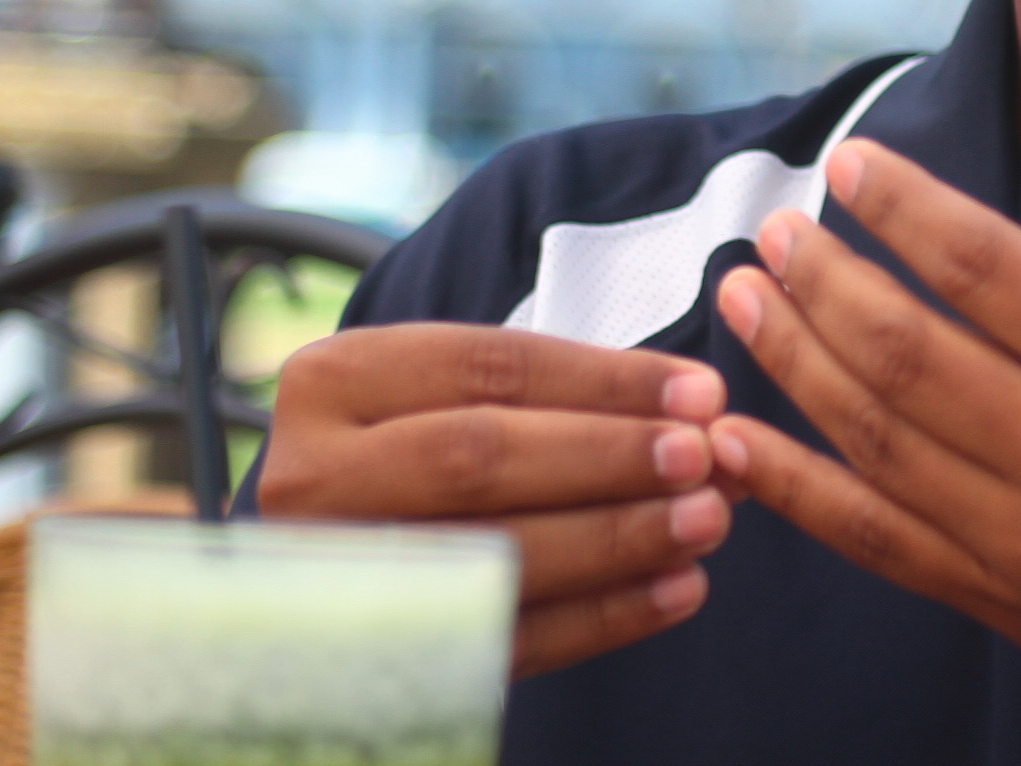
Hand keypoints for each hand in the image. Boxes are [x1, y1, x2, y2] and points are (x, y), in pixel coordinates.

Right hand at [262, 323, 733, 677]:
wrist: (314, 578)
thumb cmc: (410, 454)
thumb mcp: (442, 398)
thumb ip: (552, 396)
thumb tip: (700, 406)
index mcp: (334, 380)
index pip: (489, 365)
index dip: (605, 379)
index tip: (702, 393)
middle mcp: (313, 474)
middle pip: (482, 454)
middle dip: (610, 456)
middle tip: (706, 458)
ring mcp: (335, 574)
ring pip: (495, 550)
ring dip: (619, 535)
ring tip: (707, 520)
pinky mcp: (374, 654)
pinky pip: (505, 637)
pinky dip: (602, 616)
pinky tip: (675, 589)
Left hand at [709, 27, 1020, 765]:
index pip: (987, 266)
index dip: (903, 206)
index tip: (848, 165)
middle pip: (910, 352)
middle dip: (823, 281)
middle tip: (776, 230)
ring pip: (877, 440)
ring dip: (794, 361)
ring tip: (741, 296)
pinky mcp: (1005, 603)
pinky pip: (875, 540)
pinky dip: (795, 490)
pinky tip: (737, 438)